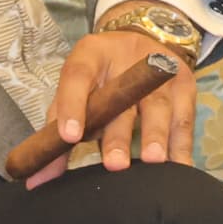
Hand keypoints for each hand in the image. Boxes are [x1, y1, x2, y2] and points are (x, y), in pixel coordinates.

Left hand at [31, 30, 199, 188]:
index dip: (73, 105)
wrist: (141, 43)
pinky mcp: (185, 84)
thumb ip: (55, 133)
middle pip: (123, 96)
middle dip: (119, 133)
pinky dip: (181, 146)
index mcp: (91, 55)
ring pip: (158, 105)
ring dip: (155, 136)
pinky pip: (184, 119)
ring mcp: (161, 69)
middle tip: (115, 164)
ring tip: (152, 161)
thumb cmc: (99, 79)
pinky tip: (178, 168)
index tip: (70, 137)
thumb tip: (37, 181)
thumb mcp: (75, 93)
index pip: (77, 77)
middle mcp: (127, 58)